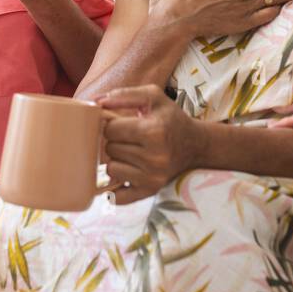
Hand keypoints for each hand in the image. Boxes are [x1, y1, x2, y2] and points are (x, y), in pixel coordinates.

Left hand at [98, 84, 202, 204]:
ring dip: (116, 160)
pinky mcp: (150, 191)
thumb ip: (125, 95)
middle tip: (129, 138)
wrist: (196, 145)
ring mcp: (152, 177)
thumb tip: (97, 102)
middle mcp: (154, 157)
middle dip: (115, 142)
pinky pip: (118, 196)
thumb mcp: (153, 97)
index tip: (122, 124)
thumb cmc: (170, 118)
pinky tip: (124, 175)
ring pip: (111, 169)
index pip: (111, 129)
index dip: (112, 124)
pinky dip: (116, 187)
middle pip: (110, 149)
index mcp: (153, 131)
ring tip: (131, 153)